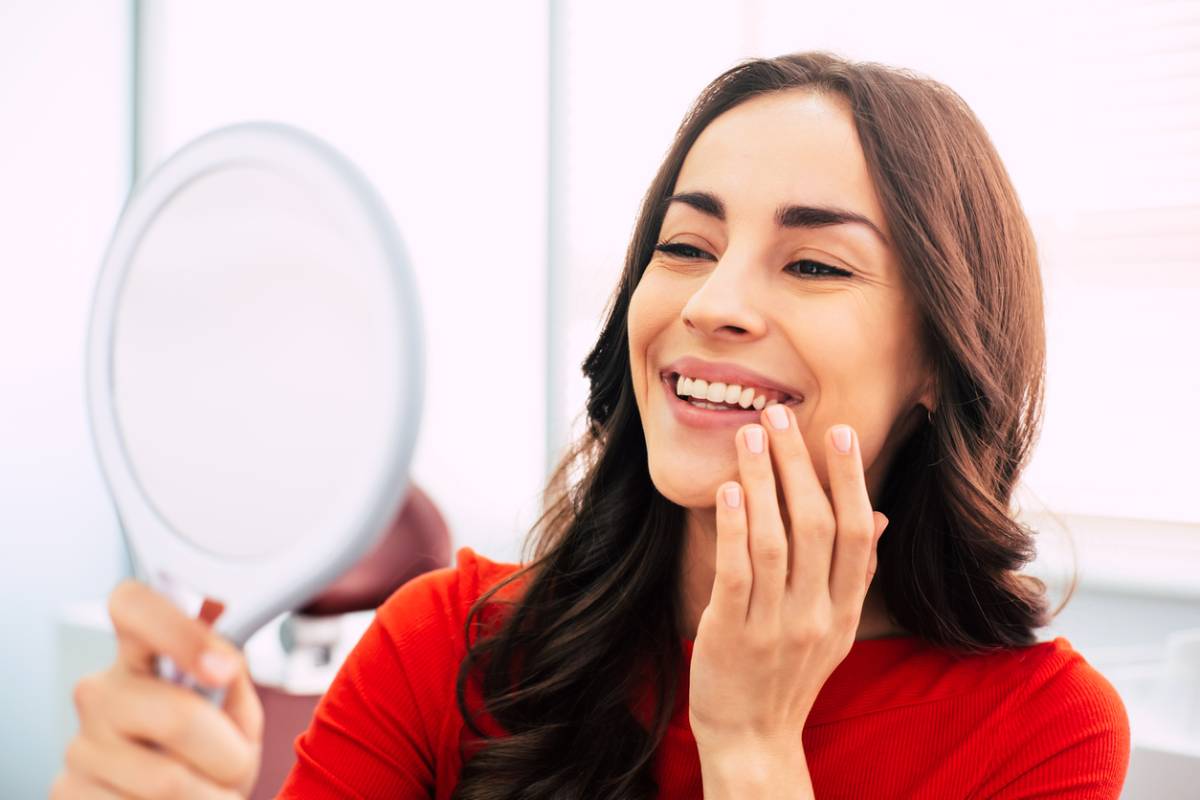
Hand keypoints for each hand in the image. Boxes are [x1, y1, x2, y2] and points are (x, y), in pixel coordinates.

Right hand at [51, 579, 263, 798]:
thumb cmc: (213, 754)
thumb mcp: (235, 711)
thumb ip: (233, 678)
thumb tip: (224, 661)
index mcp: (139, 654)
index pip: (133, 606)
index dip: (179, 631)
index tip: (223, 669)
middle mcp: (100, 692)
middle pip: (178, 717)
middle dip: (229, 754)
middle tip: (236, 765)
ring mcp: (78, 746)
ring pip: (168, 782)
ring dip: (210, 797)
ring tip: (208, 793)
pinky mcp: (66, 793)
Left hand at [689, 402, 887, 756]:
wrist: (753, 739)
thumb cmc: (789, 674)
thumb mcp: (834, 628)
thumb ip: (854, 573)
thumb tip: (878, 515)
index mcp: (844, 609)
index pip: (857, 534)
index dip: (851, 480)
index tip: (839, 432)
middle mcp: (816, 615)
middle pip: (817, 527)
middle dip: (799, 466)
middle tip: (779, 415)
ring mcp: (775, 626)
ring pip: (776, 542)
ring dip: (764, 483)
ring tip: (749, 436)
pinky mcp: (732, 634)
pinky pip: (737, 574)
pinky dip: (734, 529)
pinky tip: (729, 490)